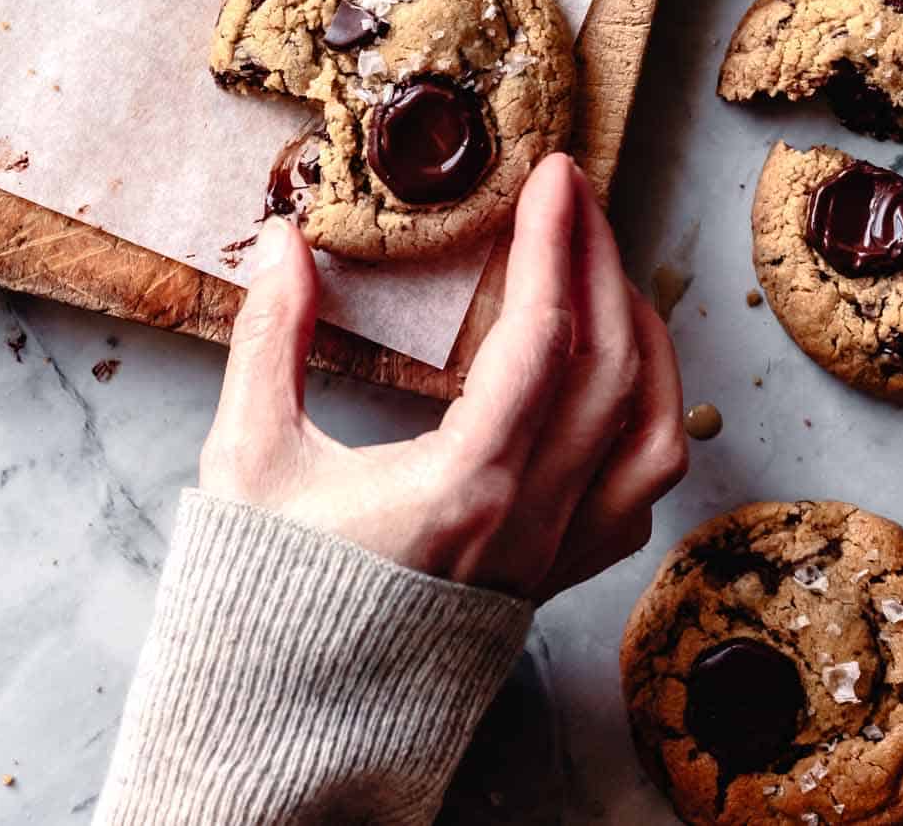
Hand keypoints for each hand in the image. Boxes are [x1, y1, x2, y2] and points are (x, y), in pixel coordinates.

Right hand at [199, 152, 687, 602]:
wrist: (282, 726)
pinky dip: (647, 418)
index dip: (556, 243)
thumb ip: (271, 340)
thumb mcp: (250, 457)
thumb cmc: (263, 597)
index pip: (543, 339)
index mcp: (463, 488)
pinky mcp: (552, 581)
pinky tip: (616, 378)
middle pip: (611, 369)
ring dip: (644, 338)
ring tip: (608, 274)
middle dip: (602, 263)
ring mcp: (551, 559)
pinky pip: (638, 494)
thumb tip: (285, 242)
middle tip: (576, 195)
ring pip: (653, 434)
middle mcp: (529, 525)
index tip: (555, 175)